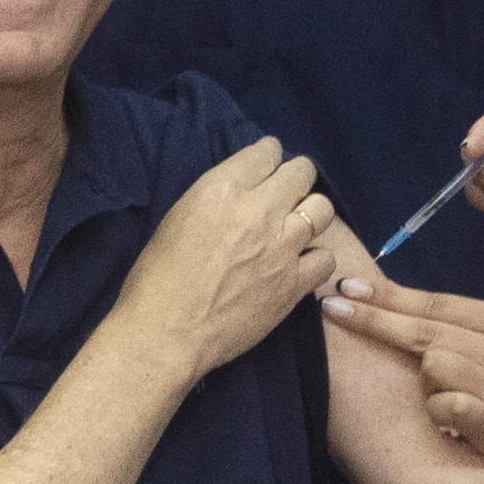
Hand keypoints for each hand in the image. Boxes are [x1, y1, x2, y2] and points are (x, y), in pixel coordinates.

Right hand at [116, 138, 341, 379]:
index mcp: (224, 188)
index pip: (266, 151)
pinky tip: (299, 265)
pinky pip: (326, 259)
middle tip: (286, 193)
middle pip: (302, 172)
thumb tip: (242, 194)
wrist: (167, 332)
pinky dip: (315, 259)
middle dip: (296, 177)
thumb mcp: (180, 216)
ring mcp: (283, 248)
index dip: (268, 157)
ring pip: (322, 210)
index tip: (265, 169)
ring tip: (297, 226)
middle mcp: (260, 210)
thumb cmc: (158, 276)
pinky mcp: (294, 284)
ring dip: (310, 214)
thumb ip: (217, 198)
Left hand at [318, 279, 483, 478]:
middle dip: (374, 320)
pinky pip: (443, 407)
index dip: (387, 297)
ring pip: (431, 367)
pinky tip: (455, 422)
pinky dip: (439, 414)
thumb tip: (395, 307)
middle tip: (332, 308)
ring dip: (427, 384)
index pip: (435, 303)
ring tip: (450, 399)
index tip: (346, 286)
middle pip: (425, 329)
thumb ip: (460, 326)